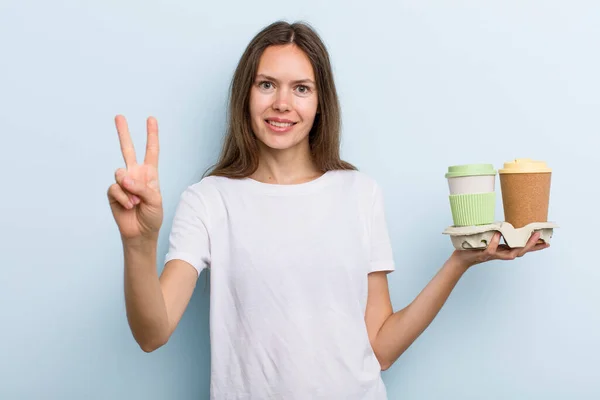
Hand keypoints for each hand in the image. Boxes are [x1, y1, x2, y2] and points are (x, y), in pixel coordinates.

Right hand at [107, 115, 162, 241]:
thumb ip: (142, 187)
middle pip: (128, 149)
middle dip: (123, 133)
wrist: (141, 233)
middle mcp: (135, 174)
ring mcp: (123, 183)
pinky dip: (123, 198)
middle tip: (119, 116)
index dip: (152, 135)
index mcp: (150, 173)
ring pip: (120, 173)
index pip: (151, 151)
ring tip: (136, 202)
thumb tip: (123, 178)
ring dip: (129, 189)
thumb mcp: (155, 200)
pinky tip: (129, 206)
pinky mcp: (113, 192)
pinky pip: (115, 188)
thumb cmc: (152, 216)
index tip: (151, 119)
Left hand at [450, 231, 549, 269]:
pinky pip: (491, 250)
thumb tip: (506, 223)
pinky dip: (495, 243)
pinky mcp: (483, 255)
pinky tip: (498, 235)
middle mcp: (501, 254)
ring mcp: (493, 255)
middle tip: (540, 236)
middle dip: (532, 245)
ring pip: (510, 254)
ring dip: (519, 246)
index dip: (535, 247)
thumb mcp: (489, 240)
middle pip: (520, 252)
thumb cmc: (475, 248)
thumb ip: (498, 234)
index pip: (522, 249)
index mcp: (504, 250)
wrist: (461, 258)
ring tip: (527, 235)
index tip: (547, 242)